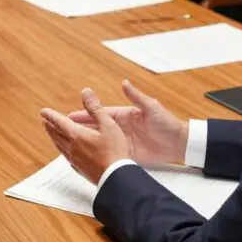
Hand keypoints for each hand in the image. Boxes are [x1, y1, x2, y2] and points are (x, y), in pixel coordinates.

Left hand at [41, 88, 131, 184]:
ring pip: (60, 147)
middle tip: (44, 121)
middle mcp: (72, 148)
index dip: (51, 116)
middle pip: (57, 135)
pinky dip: (63, 151)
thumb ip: (95, 108)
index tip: (43, 111)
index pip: (59, 122)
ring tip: (52, 134)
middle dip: (50, 127)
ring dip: (54, 138)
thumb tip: (85, 91)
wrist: (117, 178)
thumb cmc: (115, 150)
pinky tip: (66, 153)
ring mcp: (75, 160)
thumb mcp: (108, 124)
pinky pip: (67, 157)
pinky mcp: (80, 170)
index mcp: (77, 135)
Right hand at [67, 80, 188, 167]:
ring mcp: (123, 142)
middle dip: (80, 129)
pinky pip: (110, 155)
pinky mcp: (128, 155)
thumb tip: (124, 82)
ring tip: (70, 145)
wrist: (179, 143)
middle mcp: (121, 129)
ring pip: (101, 142)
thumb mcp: (151, 108)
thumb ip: (136, 97)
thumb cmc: (167, 123)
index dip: (86, 114)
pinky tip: (87, 158)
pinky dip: (98, 156)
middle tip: (62, 129)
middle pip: (97, 129)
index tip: (70, 114)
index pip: (101, 114)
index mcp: (124, 116)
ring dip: (87, 143)